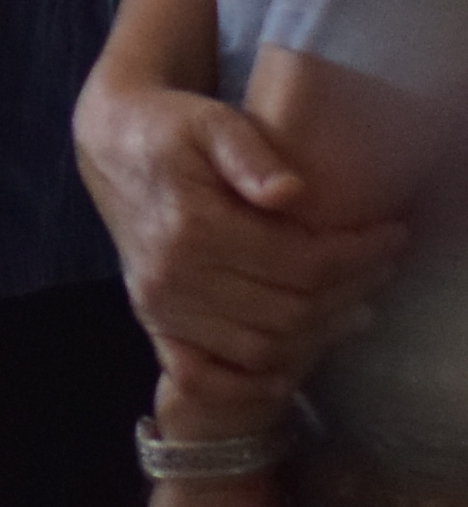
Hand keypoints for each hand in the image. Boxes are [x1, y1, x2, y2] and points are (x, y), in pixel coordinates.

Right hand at [77, 78, 406, 394]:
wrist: (113, 145)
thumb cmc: (171, 130)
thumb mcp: (211, 121)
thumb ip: (249, 153)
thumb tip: (291, 193)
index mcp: (191, 226)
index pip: (299, 263)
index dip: (357, 256)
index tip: (393, 237)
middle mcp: (172, 276)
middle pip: (289, 311)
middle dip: (349, 293)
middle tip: (383, 268)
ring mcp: (160, 304)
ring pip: (262, 347)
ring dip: (318, 336)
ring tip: (356, 306)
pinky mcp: (153, 319)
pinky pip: (202, 375)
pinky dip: (247, 384)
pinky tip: (287, 371)